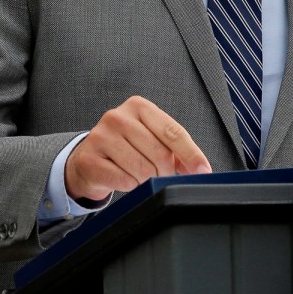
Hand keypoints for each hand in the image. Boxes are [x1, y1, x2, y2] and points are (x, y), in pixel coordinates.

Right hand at [65, 95, 211, 202]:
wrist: (89, 160)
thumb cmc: (126, 148)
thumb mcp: (151, 140)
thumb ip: (176, 150)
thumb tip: (200, 169)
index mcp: (139, 106)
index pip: (173, 131)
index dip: (191, 154)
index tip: (203, 171)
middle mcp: (118, 116)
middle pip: (159, 153)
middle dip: (165, 172)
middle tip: (160, 176)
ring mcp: (101, 136)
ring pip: (142, 169)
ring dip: (147, 180)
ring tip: (140, 176)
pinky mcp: (89, 158)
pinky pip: (124, 181)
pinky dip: (130, 187)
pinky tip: (124, 179)